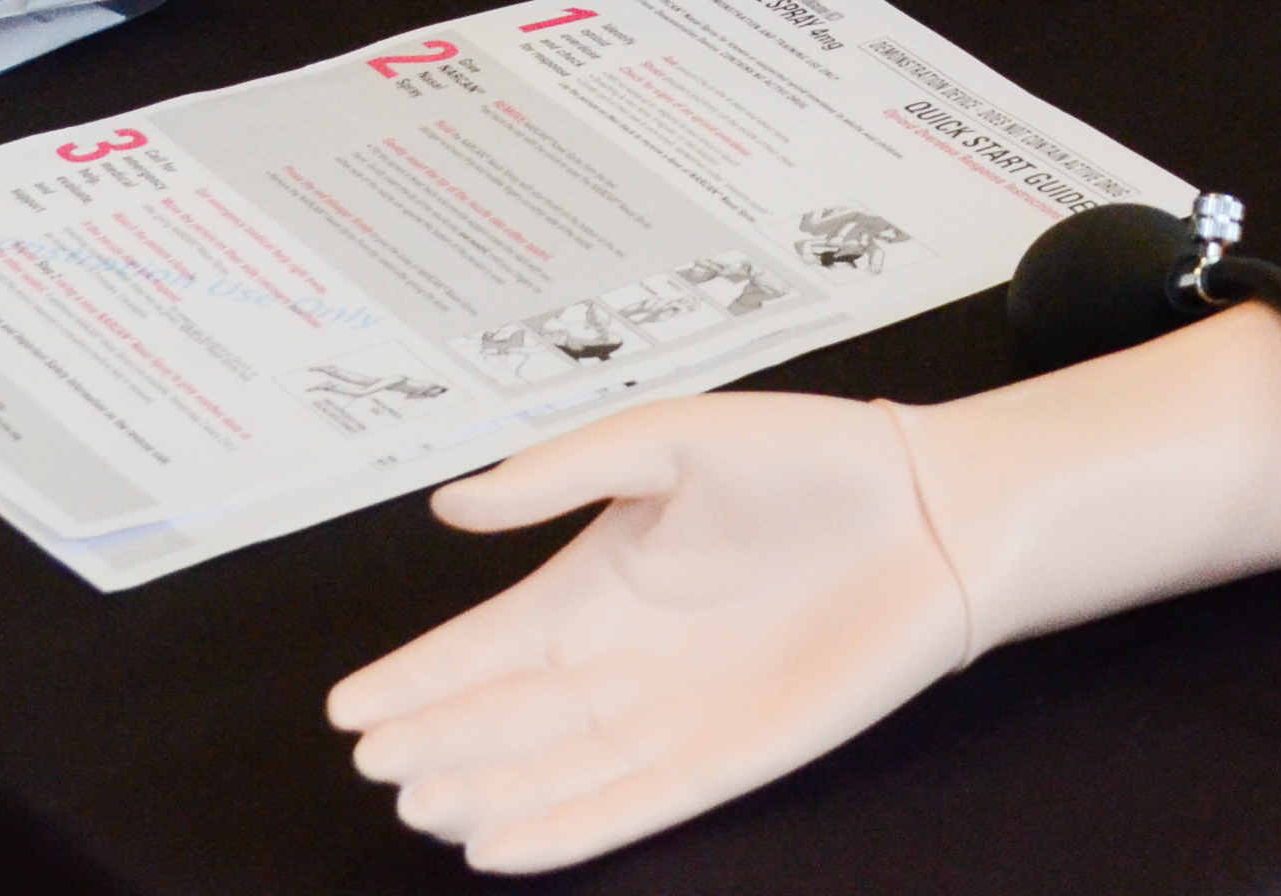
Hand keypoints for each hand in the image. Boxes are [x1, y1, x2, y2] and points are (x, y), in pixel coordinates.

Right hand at [328, 395, 974, 875]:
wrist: (932, 509)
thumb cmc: (810, 459)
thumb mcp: (674, 436)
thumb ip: (562, 473)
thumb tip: (451, 502)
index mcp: (597, 585)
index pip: (484, 647)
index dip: (415, 679)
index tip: (348, 709)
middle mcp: (620, 661)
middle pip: (504, 720)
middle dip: (438, 745)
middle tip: (378, 766)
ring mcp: (669, 715)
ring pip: (553, 772)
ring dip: (486, 794)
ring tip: (423, 806)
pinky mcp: (726, 758)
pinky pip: (630, 806)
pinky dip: (565, 830)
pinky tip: (502, 845)